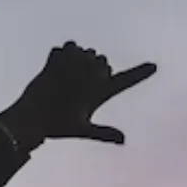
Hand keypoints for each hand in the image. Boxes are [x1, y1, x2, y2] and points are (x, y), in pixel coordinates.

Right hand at [0, 41, 155, 146]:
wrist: (32, 117)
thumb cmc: (56, 127)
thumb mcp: (81, 129)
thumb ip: (102, 132)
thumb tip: (123, 139)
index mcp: (100, 94)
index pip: (125, 81)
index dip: (140, 73)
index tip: (154, 66)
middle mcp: (90, 80)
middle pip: (102, 60)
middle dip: (92, 66)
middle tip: (74, 85)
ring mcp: (75, 70)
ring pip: (85, 51)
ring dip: (75, 60)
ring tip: (62, 79)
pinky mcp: (59, 62)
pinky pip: (67, 47)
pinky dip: (61, 53)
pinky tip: (54, 67)